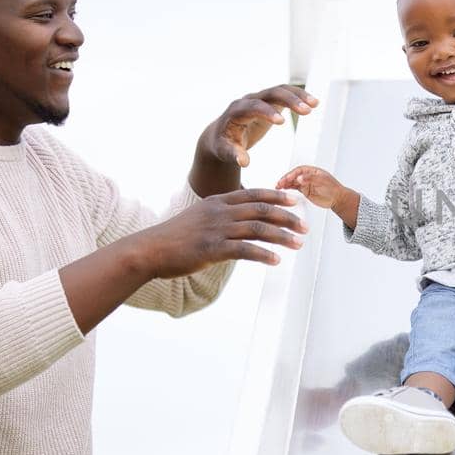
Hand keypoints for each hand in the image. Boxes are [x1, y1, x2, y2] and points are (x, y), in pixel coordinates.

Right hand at [127, 188, 307, 278]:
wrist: (149, 249)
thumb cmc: (174, 237)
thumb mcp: (199, 217)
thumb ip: (220, 216)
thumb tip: (241, 223)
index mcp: (218, 201)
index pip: (253, 194)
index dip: (277, 195)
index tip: (295, 199)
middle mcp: (220, 211)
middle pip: (261, 209)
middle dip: (287, 217)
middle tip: (305, 225)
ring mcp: (216, 229)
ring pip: (258, 229)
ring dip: (282, 236)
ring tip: (298, 243)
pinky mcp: (212, 249)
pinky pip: (244, 250)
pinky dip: (263, 254)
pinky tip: (276, 260)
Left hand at [201, 85, 318, 167]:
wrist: (222, 133)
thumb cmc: (223, 143)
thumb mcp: (225, 151)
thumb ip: (233, 155)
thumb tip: (244, 162)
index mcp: (236, 111)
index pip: (253, 107)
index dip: (267, 112)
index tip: (282, 122)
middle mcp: (248, 100)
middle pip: (270, 93)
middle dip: (289, 100)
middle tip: (307, 110)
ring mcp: (260, 98)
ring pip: (280, 90)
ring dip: (298, 95)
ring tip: (315, 104)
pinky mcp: (268, 101)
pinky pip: (285, 94)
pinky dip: (298, 96)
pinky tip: (313, 103)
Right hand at [277, 165, 350, 209]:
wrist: (338, 199)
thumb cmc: (333, 189)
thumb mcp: (323, 182)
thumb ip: (311, 179)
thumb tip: (299, 178)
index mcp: (313, 171)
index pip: (300, 170)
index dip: (293, 174)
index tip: (288, 178)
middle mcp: (308, 176)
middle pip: (294, 175)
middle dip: (286, 178)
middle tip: (280, 183)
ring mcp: (306, 183)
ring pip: (293, 181)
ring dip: (285, 183)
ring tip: (278, 187)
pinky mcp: (304, 190)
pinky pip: (294, 187)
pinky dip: (288, 188)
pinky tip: (282, 189)